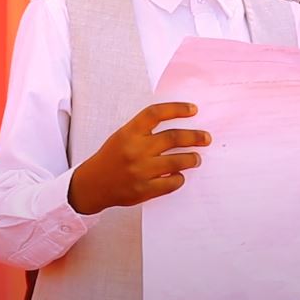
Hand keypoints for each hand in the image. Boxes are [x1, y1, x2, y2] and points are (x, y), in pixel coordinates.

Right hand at [68, 102, 209, 214]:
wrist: (92, 184)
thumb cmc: (111, 157)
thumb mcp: (123, 136)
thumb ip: (145, 130)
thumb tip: (179, 125)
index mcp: (129, 132)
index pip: (156, 113)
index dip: (177, 109)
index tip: (193, 110)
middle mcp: (135, 149)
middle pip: (173, 138)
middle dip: (195, 137)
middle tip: (206, 138)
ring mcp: (140, 171)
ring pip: (177, 162)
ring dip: (192, 159)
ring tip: (196, 158)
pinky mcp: (144, 190)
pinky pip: (172, 183)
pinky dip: (179, 178)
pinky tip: (179, 176)